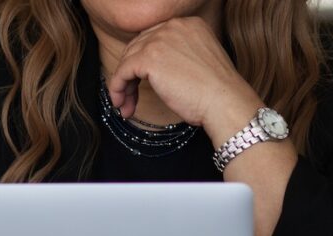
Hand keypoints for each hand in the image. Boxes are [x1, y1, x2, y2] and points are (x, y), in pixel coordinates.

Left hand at [106, 17, 262, 147]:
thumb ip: (175, 56)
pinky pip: (122, 72)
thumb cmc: (214, 92)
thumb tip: (150, 71)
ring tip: (125, 106)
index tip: (138, 84)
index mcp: (187, 24)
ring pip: (127, 61)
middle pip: (137, 49)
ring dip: (123, 86)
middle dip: (129, 76)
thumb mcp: (196, 62)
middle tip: (129, 99)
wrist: (224, 101)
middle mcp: (173, 26)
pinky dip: (117, 88)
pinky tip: (121, 104)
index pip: (152, 40)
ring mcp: (160, 40)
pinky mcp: (149, 58)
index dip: (141, 64)